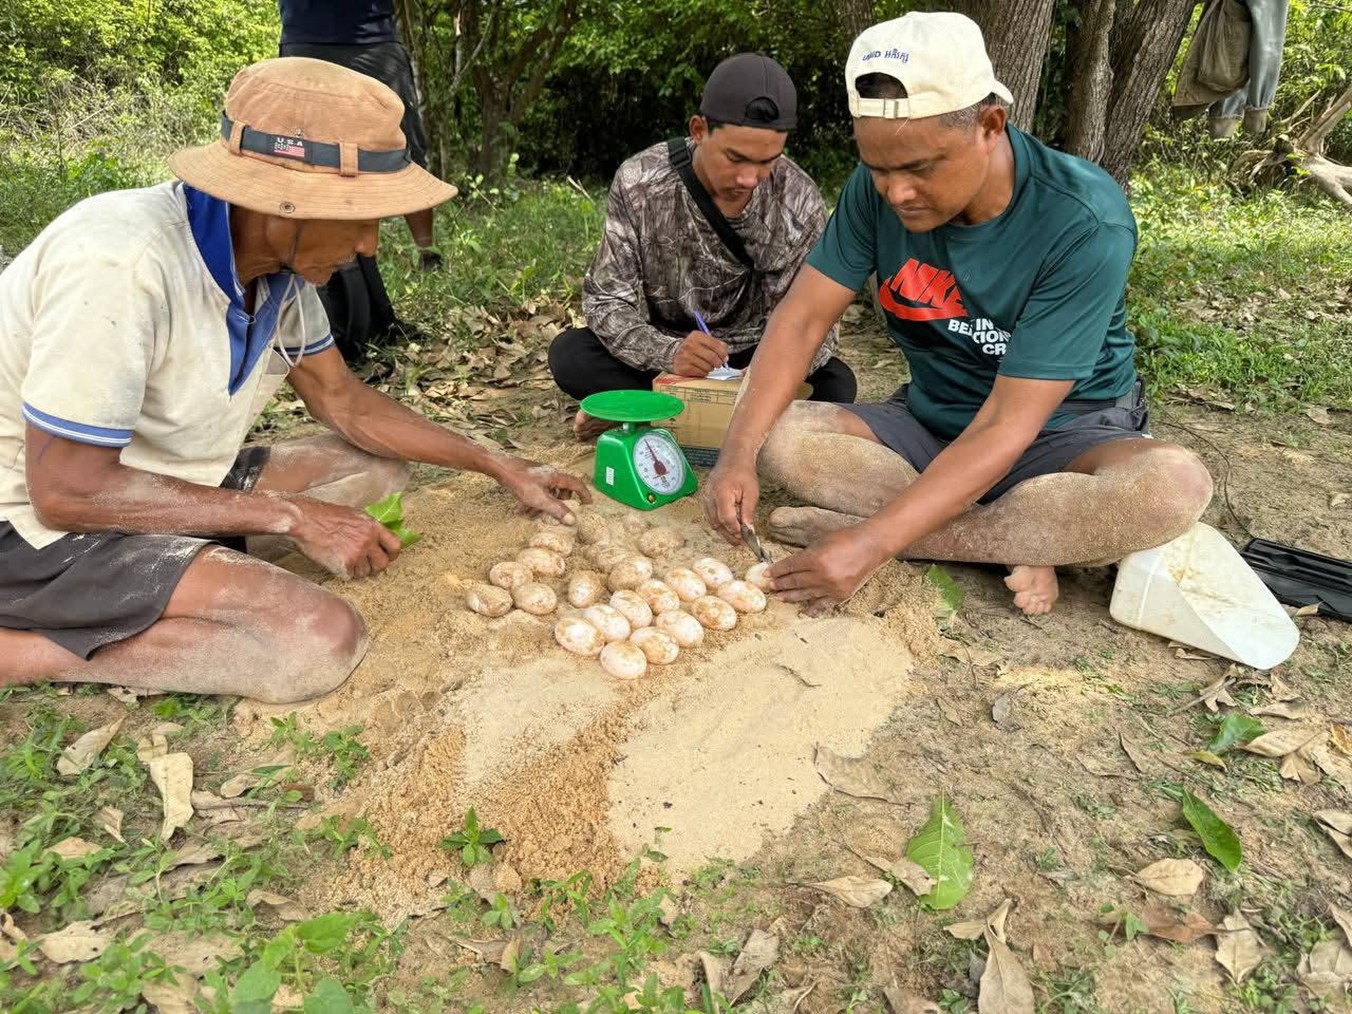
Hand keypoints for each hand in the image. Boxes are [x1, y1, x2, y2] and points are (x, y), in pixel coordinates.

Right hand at [286, 496, 402, 578]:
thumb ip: (369, 528)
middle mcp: (368, 540)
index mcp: (373, 526)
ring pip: (367, 572)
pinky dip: (345, 572)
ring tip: (347, 560)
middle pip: (383, 563)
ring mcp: (357, 553)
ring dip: (359, 570)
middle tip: (366, 564)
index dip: (392, 554)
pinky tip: (337, 562)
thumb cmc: (325, 515)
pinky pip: (352, 575)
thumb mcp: (354, 515)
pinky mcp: (345, 564)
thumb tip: (379, 539)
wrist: (305, 520)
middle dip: (376, 566)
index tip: (387, 557)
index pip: (396, 545)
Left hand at [494, 457, 591, 523]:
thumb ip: (557, 510)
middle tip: (556, 513)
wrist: (500, 467)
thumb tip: (573, 520)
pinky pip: (538, 489)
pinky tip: (523, 507)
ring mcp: (540, 474)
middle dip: (560, 502)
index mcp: (557, 477)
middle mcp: (551, 473)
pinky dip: (534, 499)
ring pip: (549, 490)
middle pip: (563, 488)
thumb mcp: (540, 499)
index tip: (589, 504)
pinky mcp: (530, 476)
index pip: (577, 485)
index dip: (584, 495)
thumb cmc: (520, 481)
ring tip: (533, 513)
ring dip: (544, 503)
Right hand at [672, 331, 728, 376]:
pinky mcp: (684, 368)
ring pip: (708, 367)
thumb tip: (725, 355)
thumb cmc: (693, 348)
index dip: (723, 353)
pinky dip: (704, 372)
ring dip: (711, 368)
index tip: (725, 358)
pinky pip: (701, 373)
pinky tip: (701, 369)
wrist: (675, 354)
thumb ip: (716, 344)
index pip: (715, 345)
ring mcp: (686, 357)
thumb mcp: (703, 341)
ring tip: (708, 365)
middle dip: (719, 362)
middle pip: (712, 357)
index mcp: (697, 336)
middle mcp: (690, 345)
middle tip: (718, 364)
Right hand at [703, 455, 758, 545]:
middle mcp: (710, 496)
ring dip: (723, 531)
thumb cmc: (744, 472)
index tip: (744, 538)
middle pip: (717, 522)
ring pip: (712, 520)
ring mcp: (706, 496)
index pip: (726, 518)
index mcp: (722, 493)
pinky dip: (718, 523)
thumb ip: (748, 512)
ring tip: (735, 538)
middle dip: (728, 534)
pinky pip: (710, 514)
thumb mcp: (751, 492)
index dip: (734, 530)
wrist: (733, 456)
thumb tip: (748, 530)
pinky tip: (728, 527)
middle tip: (739, 543)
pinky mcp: (706, 497)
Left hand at [768, 525, 891, 612]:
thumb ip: (806, 555)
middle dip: (780, 584)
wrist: (871, 546)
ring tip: (780, 597)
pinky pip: (822, 605)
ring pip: (805, 594)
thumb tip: (791, 565)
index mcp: (815, 558)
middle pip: (795, 581)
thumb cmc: (846, 539)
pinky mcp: (841, 595)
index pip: (790, 566)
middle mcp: (822, 575)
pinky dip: (812, 609)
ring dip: (790, 596)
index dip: (777, 570)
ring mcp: (832, 587)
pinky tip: (803, 612)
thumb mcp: (821, 542)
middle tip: (770, 586)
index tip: (767, 574)